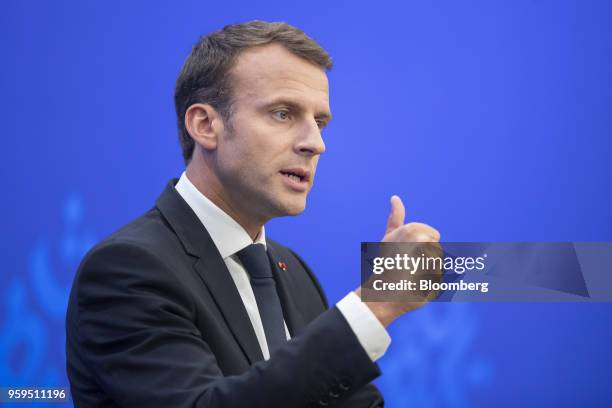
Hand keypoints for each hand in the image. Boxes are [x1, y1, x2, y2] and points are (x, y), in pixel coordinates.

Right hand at [355, 195, 440, 326]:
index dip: (422, 245)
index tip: (405, 253)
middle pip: (438, 249)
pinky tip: (414, 285)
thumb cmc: (386, 265)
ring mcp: (427, 257)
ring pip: (439, 264)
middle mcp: (420, 240)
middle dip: (427, 259)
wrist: (381, 292)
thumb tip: (395, 197)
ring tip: (410, 276)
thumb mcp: (389, 237)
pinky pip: (440, 278)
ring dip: (428, 272)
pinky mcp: (433, 274)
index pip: (431, 236)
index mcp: (412, 229)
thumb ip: (396, 217)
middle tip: (408, 266)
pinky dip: (430, 284)